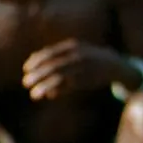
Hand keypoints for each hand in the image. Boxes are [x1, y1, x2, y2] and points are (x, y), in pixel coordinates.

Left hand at [23, 41, 140, 99]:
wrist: (117, 65)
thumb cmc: (91, 58)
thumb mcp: (76, 50)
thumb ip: (58, 54)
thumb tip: (34, 60)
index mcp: (73, 47)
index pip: (50, 53)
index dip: (36, 61)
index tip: (26, 69)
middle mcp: (78, 56)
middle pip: (52, 66)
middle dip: (37, 75)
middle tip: (26, 83)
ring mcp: (84, 68)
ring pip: (60, 77)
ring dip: (45, 86)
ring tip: (34, 94)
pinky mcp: (89, 79)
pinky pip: (70, 86)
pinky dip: (58, 91)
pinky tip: (50, 95)